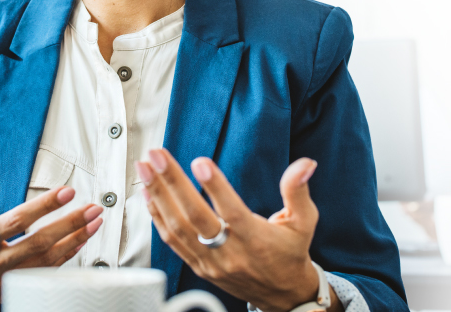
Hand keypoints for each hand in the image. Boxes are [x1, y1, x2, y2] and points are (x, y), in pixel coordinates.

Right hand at [0, 186, 102, 310]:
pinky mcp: (8, 291)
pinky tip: (76, 245)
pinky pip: (42, 274)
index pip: (18, 220)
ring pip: (46, 262)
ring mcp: (3, 282)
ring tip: (92, 223)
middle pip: (40, 242)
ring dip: (73, 241)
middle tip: (91, 208)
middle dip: (70, 223)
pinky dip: (63, 259)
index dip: (44, 205)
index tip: (66, 192)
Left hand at [136, 150, 340, 311]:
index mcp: (256, 239)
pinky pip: (172, 241)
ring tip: (145, 167)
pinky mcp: (199, 266)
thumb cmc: (291, 252)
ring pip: (177, 228)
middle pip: (195, 217)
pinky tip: (148, 193)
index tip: (199, 161)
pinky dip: (157, 216)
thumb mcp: (303, 222)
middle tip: (156, 156)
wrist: (283, 296)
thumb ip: (297, 191)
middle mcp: (230, 252)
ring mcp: (210, 262)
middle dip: (172, 183)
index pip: (232, 212)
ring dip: (158, 195)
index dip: (216, 187)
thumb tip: (305, 163)